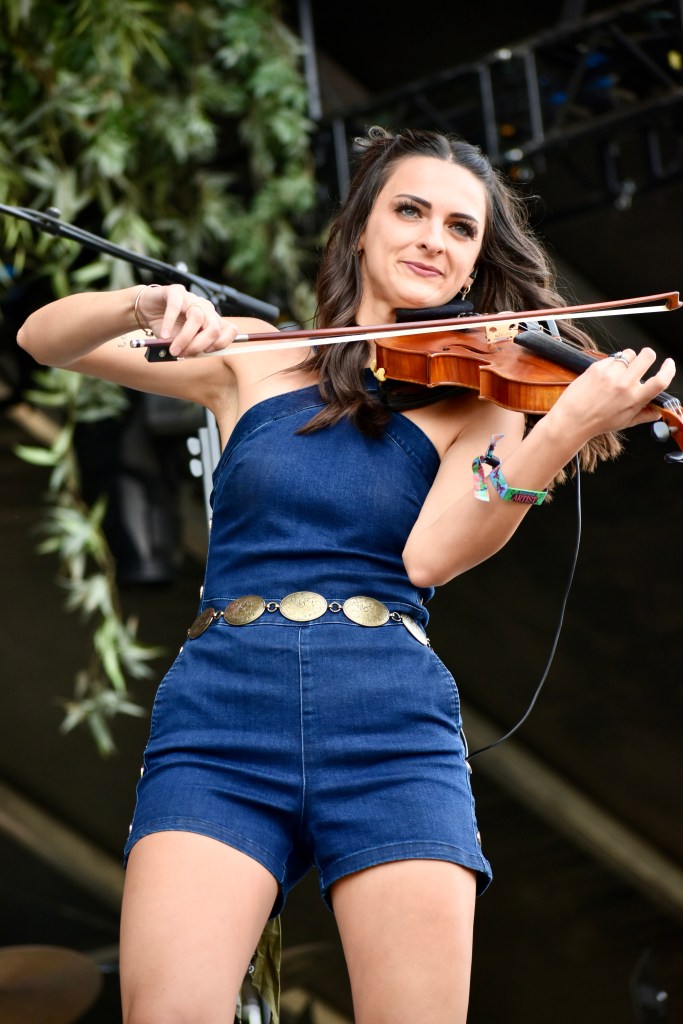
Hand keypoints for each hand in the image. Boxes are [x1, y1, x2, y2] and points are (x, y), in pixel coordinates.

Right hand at [136, 283, 238, 356]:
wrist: (147, 311)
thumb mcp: (182, 342)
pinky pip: (175, 306)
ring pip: (197, 318)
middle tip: (184, 354)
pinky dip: (170, 323)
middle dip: (199, 345)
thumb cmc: (168, 329)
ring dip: (185, 338)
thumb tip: (193, 354)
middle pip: (214, 328)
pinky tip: (164, 335)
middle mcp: (206, 308)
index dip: (222, 344)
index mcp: (212, 321)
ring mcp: (192, 298)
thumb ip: (191, 347)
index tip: (206, 352)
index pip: (231, 330)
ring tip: (173, 349)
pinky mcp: (175, 291)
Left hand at [554, 346, 676, 441]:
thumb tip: (658, 411)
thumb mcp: (625, 422)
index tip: (668, 364)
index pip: (661, 380)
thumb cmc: (596, 423)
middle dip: (648, 356)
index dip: (669, 369)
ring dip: (627, 360)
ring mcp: (610, 374)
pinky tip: (603, 376)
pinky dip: (610, 364)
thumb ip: (644, 415)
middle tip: (642, 362)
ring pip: (628, 354)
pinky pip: (611, 357)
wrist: (572, 420)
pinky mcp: (597, 367)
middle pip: (647, 355)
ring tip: (618, 373)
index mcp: (635, 399)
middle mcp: (625, 384)